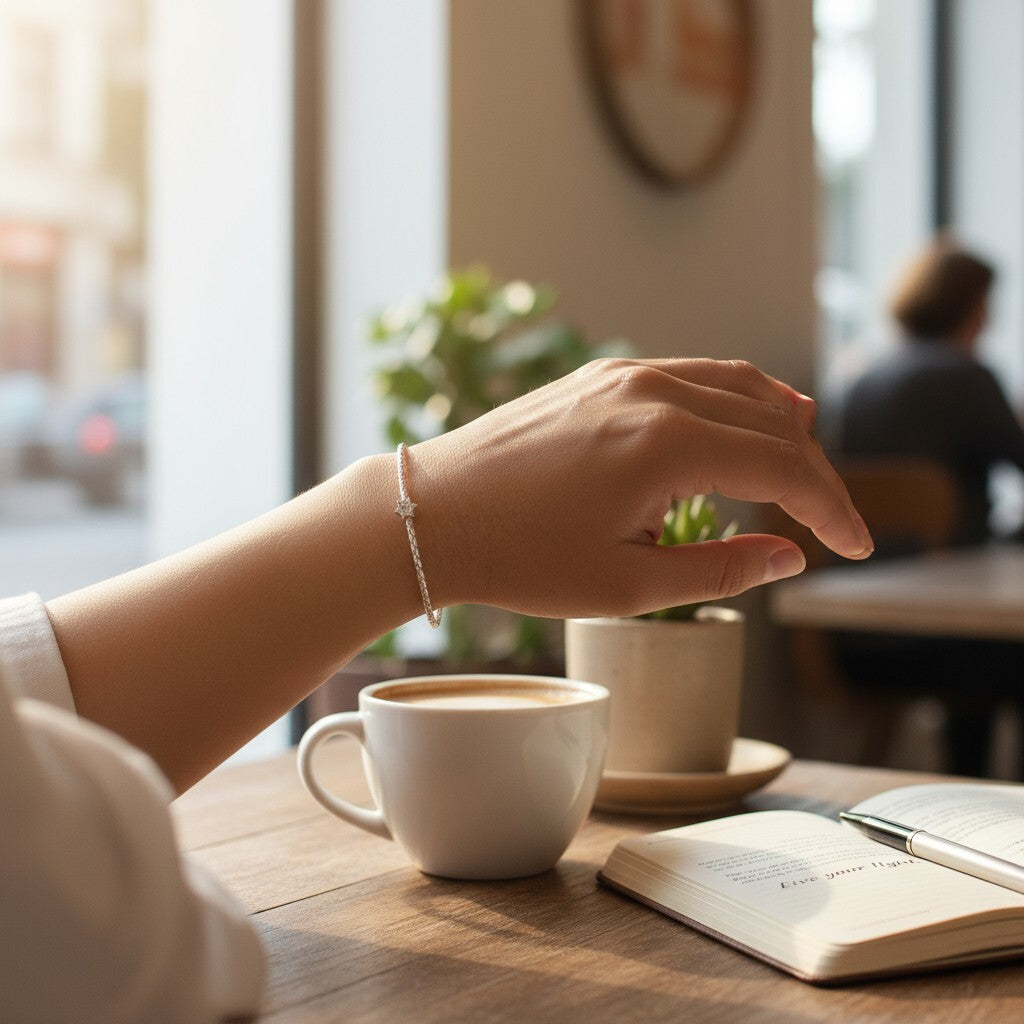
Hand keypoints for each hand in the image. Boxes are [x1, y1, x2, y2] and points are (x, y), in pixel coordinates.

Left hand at [413, 358, 872, 618]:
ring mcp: (621, 375)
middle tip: (832, 518)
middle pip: (770, 420)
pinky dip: (729, 399)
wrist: (431, 514)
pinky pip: (687, 375)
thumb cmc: (519, 558)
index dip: (833, 508)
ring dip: (778, 423)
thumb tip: (790, 557)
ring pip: (733, 383)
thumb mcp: (629, 584)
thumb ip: (722, 570)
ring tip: (806, 457)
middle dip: (812, 471)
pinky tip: (735, 420)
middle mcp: (653, 391)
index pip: (785, 466)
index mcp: (668, 443)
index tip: (858, 545)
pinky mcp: (596, 378)